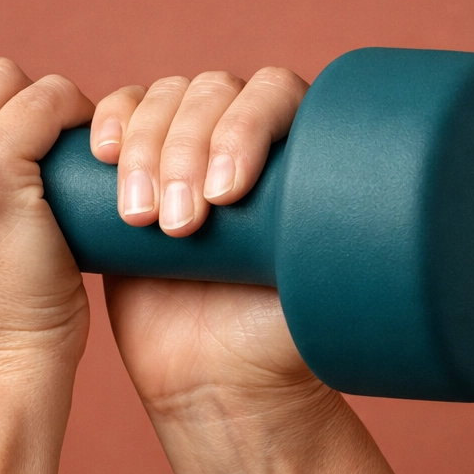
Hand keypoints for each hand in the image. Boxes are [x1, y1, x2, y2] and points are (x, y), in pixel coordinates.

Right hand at [90, 68, 337, 429]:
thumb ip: (342, 247)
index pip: (274, 94)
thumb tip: (368, 205)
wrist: (217, 381)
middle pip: (210, 93)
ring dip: (146, 151)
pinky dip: (110, 122)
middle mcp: (242, 137)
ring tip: (142, 218)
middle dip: (186, 152)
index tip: (227, 197)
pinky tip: (105, 152)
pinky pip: (119, 116)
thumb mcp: (326, 296)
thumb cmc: (278, 343)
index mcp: (301, 151)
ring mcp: (184, 148)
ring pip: (161, 100)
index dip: (244, 129)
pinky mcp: (133, 170)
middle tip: (183, 226)